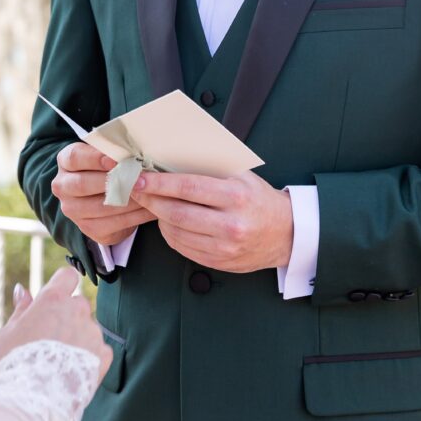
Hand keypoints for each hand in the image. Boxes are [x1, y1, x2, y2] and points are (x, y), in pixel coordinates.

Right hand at [0, 267, 112, 382]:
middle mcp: (77, 310)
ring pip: (88, 327)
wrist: (31, 402)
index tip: (57, 298)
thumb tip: (23, 289)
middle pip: (78, 304)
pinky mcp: (103, 353)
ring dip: (79, 338)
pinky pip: (99, 348)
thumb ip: (22, 308)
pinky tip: (72, 370)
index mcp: (54, 299)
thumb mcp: (9, 332)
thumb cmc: (15, 364)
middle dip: (68, 316)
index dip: (62, 285)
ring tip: (59, 361)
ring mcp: (93, 331)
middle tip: (51, 340)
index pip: (67, 276)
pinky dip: (89, 357)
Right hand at [51, 141, 156, 245]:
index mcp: (66, 162)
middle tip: (137, 177)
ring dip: (128, 199)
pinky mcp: (87, 228)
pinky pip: (112, 224)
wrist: (104, 197)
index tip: (116, 160)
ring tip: (148, 192)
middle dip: (112, 181)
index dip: (94, 158)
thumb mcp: (107, 154)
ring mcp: (72, 210)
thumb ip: (114, 151)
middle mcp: (63, 186)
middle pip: (83, 184)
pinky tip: (149, 209)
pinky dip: (134, 216)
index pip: (74, 157)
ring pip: (100, 207)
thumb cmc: (109, 167)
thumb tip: (134, 150)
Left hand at [133, 170, 293, 272]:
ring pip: (176, 232)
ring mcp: (225, 247)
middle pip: (177, 213)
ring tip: (151, 203)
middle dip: (151, 200)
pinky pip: (183, 248)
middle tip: (135, 190)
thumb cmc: (258, 198)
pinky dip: (170, 233)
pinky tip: (168, 221)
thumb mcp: (242, 176)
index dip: (159, 183)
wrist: (286, 233)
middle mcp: (230, 223)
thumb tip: (172, 157)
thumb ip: (211, 168)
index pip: (188, 188)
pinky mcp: (219, 262)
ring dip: (157, 217)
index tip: (139, 178)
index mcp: (236, 196)